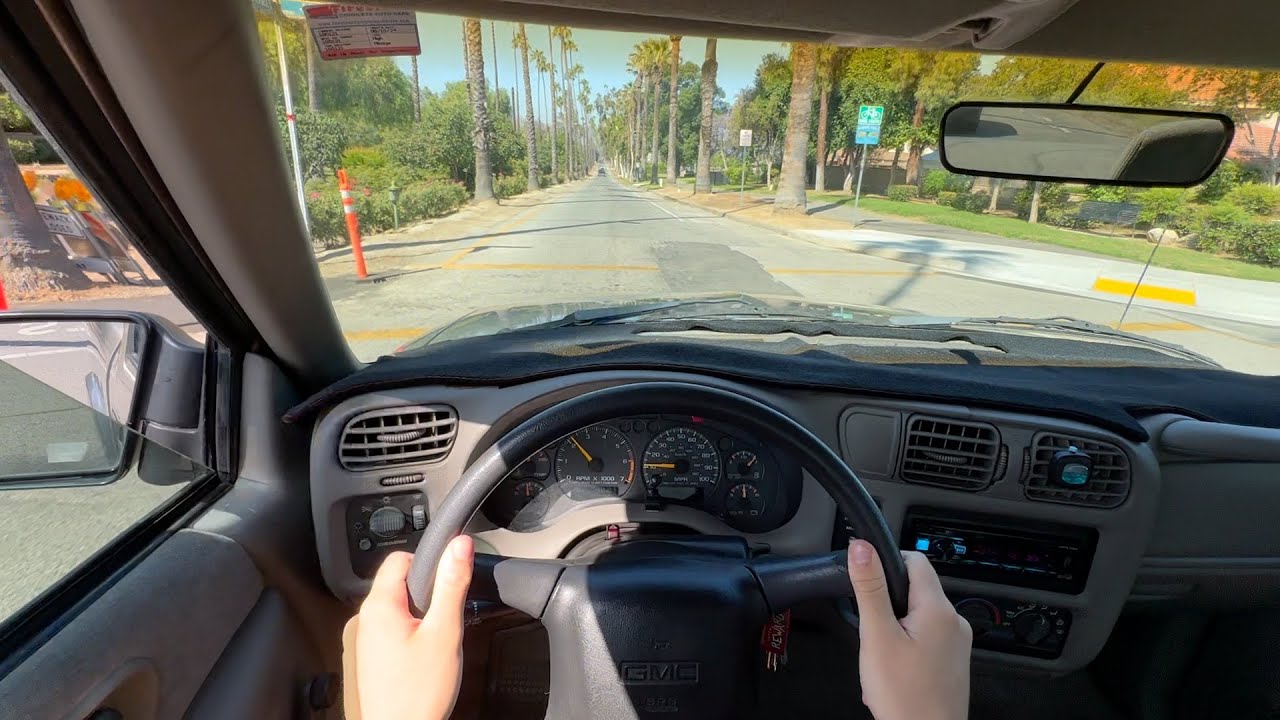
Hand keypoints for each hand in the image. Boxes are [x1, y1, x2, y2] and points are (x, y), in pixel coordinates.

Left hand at [344, 537, 474, 719]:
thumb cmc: (418, 692)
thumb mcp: (444, 631)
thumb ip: (452, 584)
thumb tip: (459, 546)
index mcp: (379, 606)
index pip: (400, 558)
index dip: (429, 565)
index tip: (447, 583)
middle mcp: (365, 618)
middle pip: (400, 583)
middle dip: (427, 595)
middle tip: (444, 621)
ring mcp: (365, 639)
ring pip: (399, 608)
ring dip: (421, 616)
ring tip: (435, 642)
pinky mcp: (371, 656)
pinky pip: (393, 629)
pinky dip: (412, 634)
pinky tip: (424, 656)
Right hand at [848, 539, 971, 719]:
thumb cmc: (904, 696)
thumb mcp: (877, 636)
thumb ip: (870, 588)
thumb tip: (862, 547)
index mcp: (938, 609)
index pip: (915, 560)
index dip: (888, 563)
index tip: (869, 582)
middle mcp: (954, 622)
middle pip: (915, 590)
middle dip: (887, 605)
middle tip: (872, 632)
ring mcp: (956, 644)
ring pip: (917, 617)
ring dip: (894, 630)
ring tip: (881, 658)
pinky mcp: (952, 662)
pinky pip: (924, 640)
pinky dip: (905, 648)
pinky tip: (892, 672)